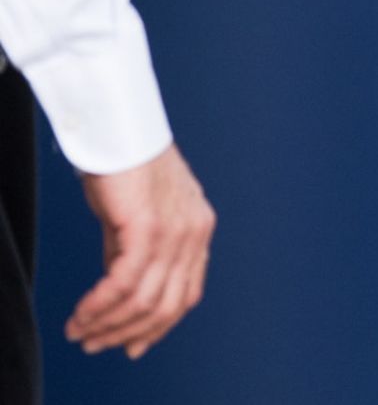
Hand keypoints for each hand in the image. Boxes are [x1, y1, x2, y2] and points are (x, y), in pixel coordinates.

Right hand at [66, 143, 215, 360]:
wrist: (120, 127)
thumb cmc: (127, 163)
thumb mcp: (140, 216)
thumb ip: (137, 252)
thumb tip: (121, 293)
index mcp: (199, 227)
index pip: (187, 293)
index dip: (160, 326)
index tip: (132, 345)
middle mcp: (195, 231)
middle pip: (168, 306)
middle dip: (129, 333)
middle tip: (96, 344)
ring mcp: (176, 230)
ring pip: (145, 301)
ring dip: (109, 324)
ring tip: (81, 332)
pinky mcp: (149, 227)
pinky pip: (125, 284)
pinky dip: (100, 305)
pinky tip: (82, 313)